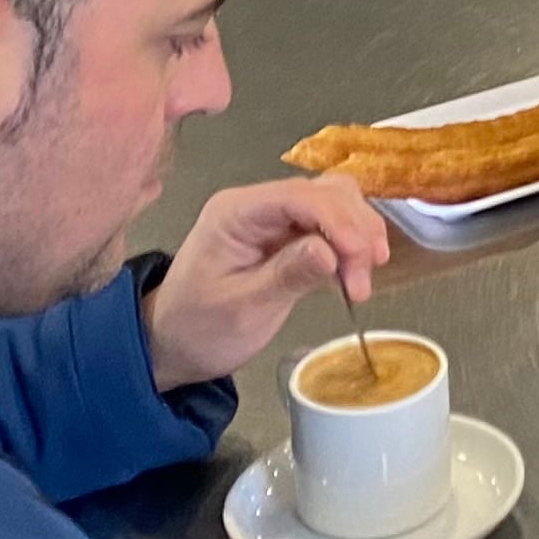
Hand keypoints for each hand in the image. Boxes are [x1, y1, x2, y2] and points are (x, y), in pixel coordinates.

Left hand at [139, 177, 390, 389]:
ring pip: (335, 204)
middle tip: (364, 278)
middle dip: (354, 230)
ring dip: (358, 236)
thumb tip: (329, 250)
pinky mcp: (288, 237)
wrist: (174, 345)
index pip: (299, 197)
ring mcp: (274, 219)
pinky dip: (350, 247)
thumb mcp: (242, 309)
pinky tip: (354, 277)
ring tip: (363, 279)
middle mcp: (258, 205)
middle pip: (324, 193)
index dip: (339, 222)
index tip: (362, 259)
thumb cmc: (199, 329)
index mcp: (236, 212)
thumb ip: (286, 275)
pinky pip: (330, 228)